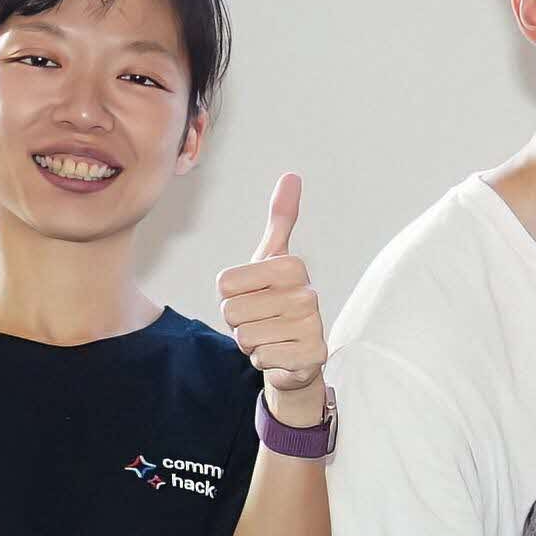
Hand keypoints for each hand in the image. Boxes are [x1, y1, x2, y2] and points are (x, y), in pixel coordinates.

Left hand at [216, 172, 329, 418]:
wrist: (300, 351)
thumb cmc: (280, 299)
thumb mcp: (273, 258)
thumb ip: (281, 218)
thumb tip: (292, 175)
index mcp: (291, 266)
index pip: (224, 284)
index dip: (230, 295)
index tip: (254, 295)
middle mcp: (307, 294)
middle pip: (231, 312)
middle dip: (239, 322)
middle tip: (262, 320)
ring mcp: (312, 326)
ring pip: (244, 336)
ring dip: (251, 342)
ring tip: (272, 335)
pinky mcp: (311, 356)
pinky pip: (261, 358)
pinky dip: (265, 360)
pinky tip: (281, 353)